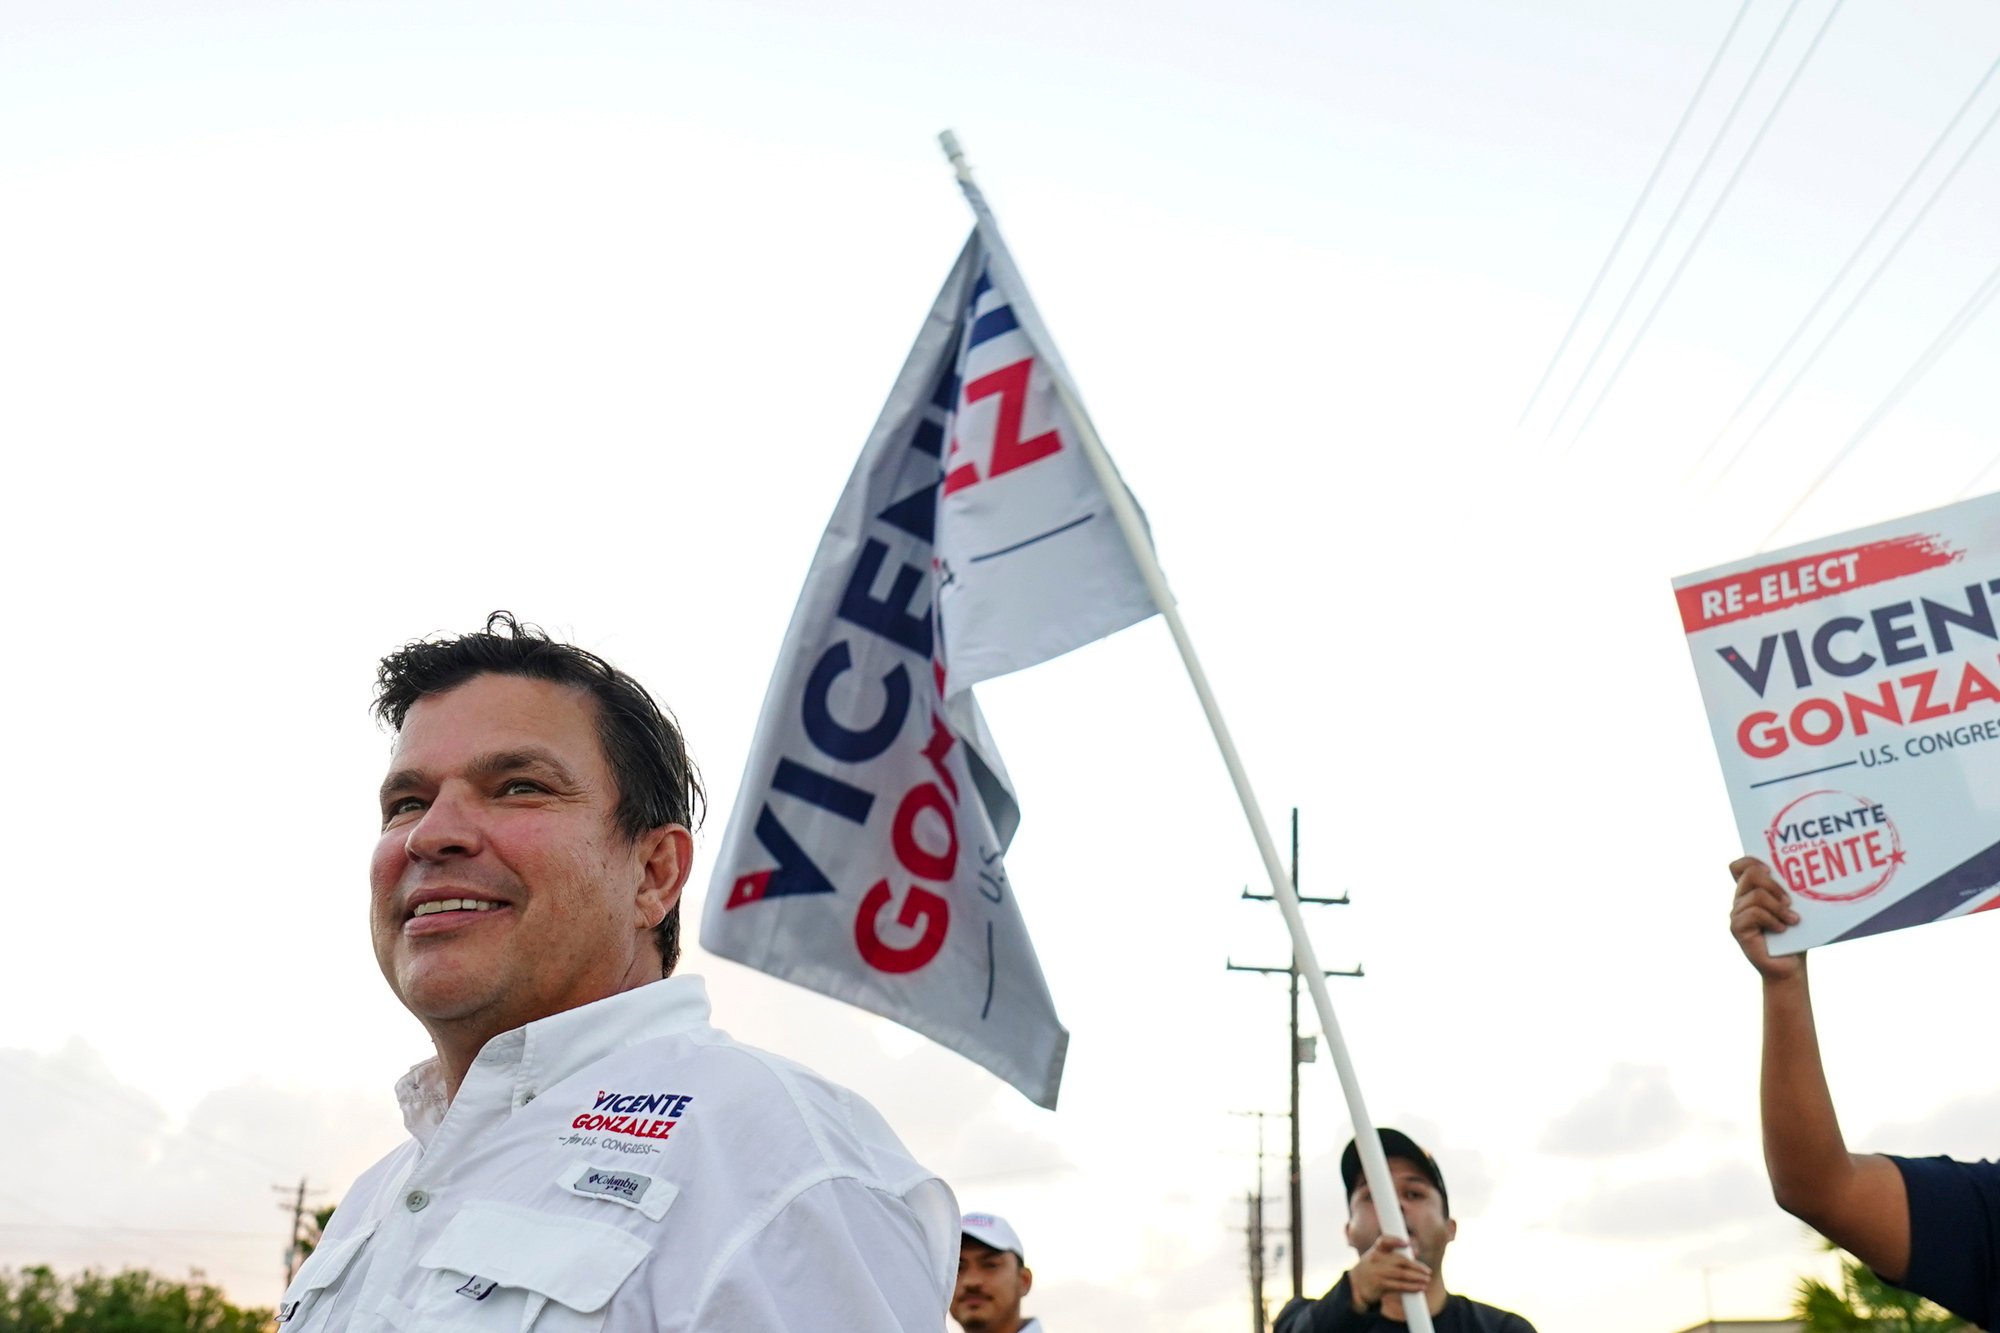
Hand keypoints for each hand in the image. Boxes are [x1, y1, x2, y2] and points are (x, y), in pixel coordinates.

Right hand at [1347, 1235, 1430, 1312]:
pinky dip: (1411, 1287)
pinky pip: (1399, 1286)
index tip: (1406, 1243)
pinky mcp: (1379, 1285)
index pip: (1384, 1241)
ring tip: (1427, 1280)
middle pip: (1400, 1261)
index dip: (1395, 1241)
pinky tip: (1419, 1288)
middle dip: (1416, 1266)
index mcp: (1376, 1250)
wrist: (1356, 1285)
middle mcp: (1376, 1259)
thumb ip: (1396, 1254)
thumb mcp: (1379, 1258)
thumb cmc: (1374, 1268)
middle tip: (1427, 1271)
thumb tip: (1416, 1252)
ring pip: (1401, 1274)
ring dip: (1417, 1278)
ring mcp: (1377, 1272)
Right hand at [1730, 855, 1803, 981]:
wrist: (1790, 967)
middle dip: (1773, 884)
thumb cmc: (1794, 937)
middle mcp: (1740, 900)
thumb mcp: (1793, 910)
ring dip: (1778, 907)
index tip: (1772, 870)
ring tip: (1793, 920)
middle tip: (1790, 901)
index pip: (1739, 866)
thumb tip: (1801, 874)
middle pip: (1749, 874)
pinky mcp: (1737, 928)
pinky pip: (1754, 913)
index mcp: (1751, 892)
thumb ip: (1788, 892)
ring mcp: (1736, 914)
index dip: (1752, 861)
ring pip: (1755, 895)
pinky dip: (1772, 920)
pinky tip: (1782, 929)